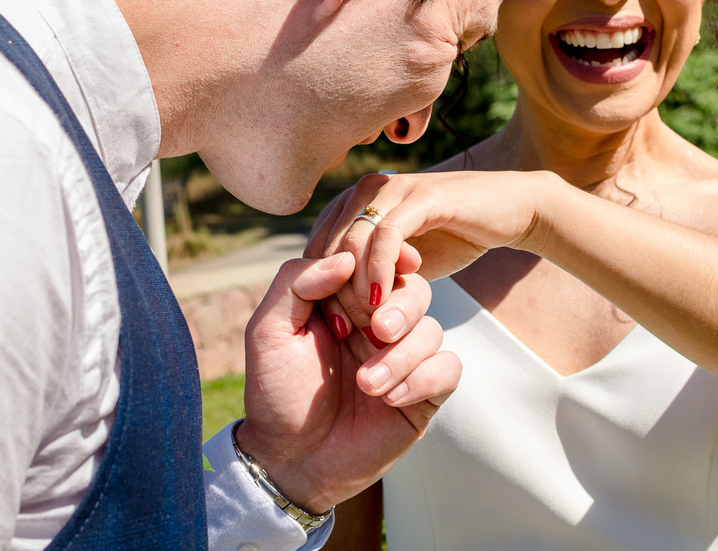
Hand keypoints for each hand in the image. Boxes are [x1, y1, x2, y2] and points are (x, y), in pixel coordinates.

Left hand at [235, 253, 460, 513]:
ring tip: (366, 385)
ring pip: (432, 329)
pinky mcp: (423, 392)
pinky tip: (390, 399)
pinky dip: (423, 379)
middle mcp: (378, 324)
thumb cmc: (276, 392)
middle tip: (375, 331)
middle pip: (415, 289)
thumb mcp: (269, 331)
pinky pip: (448, 367)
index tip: (371, 285)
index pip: (378, 263)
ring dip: (401, 356)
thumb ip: (296, 283)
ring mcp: (403, 357)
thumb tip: (346, 259)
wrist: (291, 458)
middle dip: (400, 308)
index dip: (381, 266)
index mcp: (344, 301)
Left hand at [305, 170, 549, 329]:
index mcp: (352, 204)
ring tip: (367, 323)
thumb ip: (370, 272)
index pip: (315, 250)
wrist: (508, 212)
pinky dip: (379, 270)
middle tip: (347, 332)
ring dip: (356, 288)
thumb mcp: (402, 261)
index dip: (318, 292)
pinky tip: (383, 301)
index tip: (336, 330)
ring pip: (352, 243)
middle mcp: (364, 191)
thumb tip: (337, 298)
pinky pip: (386, 235)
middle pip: (328, 248)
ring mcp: (391, 190)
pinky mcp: (419, 197)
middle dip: (334, 294)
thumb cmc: (453, 236)